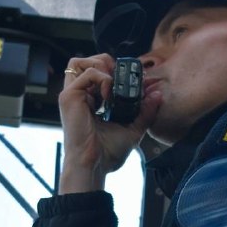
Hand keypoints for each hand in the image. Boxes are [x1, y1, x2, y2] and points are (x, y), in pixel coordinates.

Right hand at [57, 54, 161, 193]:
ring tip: (113, 84)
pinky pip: (87, 73)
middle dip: (106, 62)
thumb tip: (157, 95)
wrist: (93, 166)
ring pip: (79, 61)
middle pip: (85, 61)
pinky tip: (109, 96)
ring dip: (101, 66)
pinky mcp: (69, 96)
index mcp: (90, 102)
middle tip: (121, 79)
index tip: (130, 83)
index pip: (96, 72)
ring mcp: (71, 95)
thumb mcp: (132, 129)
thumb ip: (145, 112)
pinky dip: (103, 79)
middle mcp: (78, 96)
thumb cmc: (107, 154)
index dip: (113, 70)